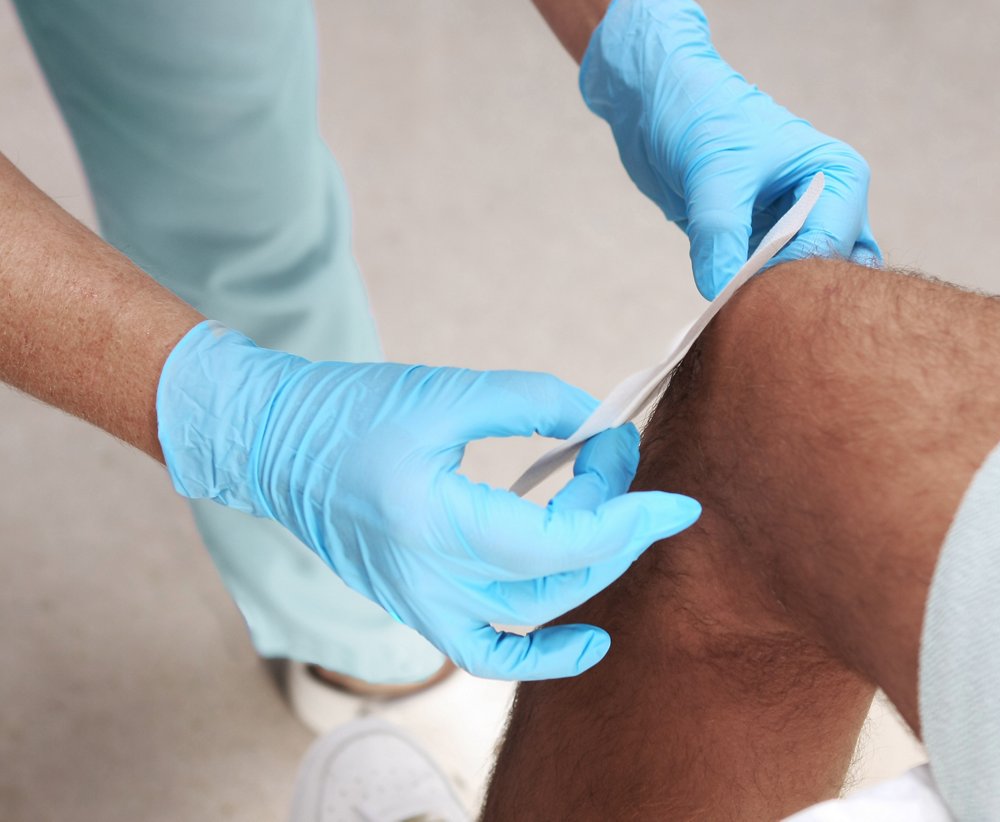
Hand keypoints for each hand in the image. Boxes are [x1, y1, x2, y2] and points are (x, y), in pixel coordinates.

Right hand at [156, 322, 700, 679]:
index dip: (629, 521)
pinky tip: (590, 639)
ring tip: (608, 507)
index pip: (561, 543)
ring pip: (535, 611)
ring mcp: (423, 603)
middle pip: (558, 576)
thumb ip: (533, 401)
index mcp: (436, 521)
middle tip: (619, 456)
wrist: (276, 445)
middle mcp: (430, 578)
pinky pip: (490, 651)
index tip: (677, 502)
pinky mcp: (419, 607)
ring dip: (589, 564)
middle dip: (613, 521)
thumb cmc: (350, 411)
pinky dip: (542, 654)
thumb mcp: (449, 391)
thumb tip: (596, 421)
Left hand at [580, 0, 878, 299]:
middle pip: (825, 271)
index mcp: (836, 175)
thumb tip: (720, 291)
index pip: (828, 243)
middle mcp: (825, 205)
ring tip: (728, 301)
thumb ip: (720, 234)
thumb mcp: (712, 172)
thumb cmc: (698, 113)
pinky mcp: (758, 243)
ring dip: (766, 297)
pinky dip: (745, 296)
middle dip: (785, 290)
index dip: (787, 271)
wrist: (655, 99)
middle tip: (738, 299)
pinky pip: (763, 285)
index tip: (741, 286)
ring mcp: (793, 227)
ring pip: (798, 284)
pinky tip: (718, 299)